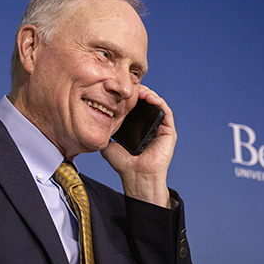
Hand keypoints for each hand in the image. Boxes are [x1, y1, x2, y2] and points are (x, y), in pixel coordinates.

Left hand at [101, 87, 176, 207]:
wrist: (137, 178)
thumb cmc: (125, 166)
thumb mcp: (109, 145)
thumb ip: (105, 133)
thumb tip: (94, 122)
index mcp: (138, 128)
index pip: (135, 107)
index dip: (128, 97)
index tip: (118, 90)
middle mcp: (150, 126)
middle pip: (146, 102)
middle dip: (137, 92)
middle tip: (127, 85)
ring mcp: (160, 128)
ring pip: (156, 103)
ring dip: (147, 93)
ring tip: (137, 88)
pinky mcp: (169, 131)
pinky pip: (165, 111)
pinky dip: (157, 101)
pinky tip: (148, 96)